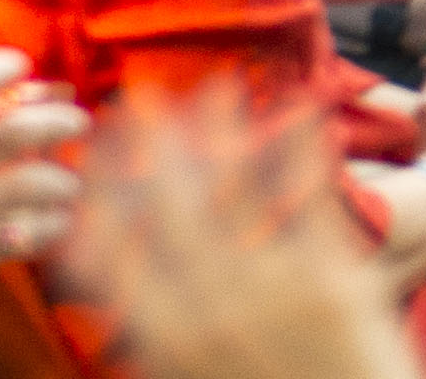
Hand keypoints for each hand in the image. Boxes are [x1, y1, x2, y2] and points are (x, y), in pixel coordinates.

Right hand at [55, 88, 404, 378]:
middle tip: (137, 97)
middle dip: (152, 146)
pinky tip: (303, 106)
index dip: (98, 196)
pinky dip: (304, 148)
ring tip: (214, 84)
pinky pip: (313, 199)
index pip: (111, 254)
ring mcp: (273, 290)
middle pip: (169, 209)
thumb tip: (124, 305)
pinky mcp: (337, 278)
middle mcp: (207, 310)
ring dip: (222, 131)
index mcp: (160, 343)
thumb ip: (158, 342)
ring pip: (237, 193)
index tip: (88, 151)